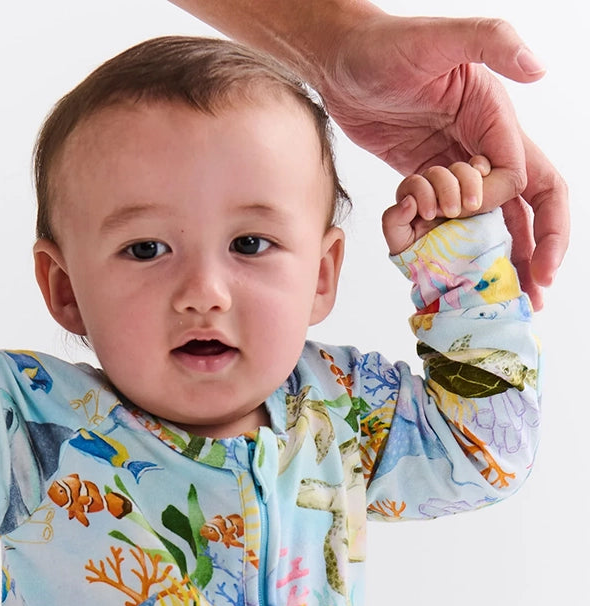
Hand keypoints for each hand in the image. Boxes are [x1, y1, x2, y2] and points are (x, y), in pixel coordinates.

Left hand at [322, 9, 567, 306]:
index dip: (528, 220)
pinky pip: (440, 219)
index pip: (522, 181)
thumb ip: (494, 42)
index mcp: (494, 119)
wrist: (337, 59)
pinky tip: (440, 268)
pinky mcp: (422, 174)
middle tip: (534, 295)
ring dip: (495, 258)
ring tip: (504, 298)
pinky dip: (441, 243)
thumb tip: (539, 66)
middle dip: (533, 251)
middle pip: (521, 206)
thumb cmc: (386, 43)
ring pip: (484, 220)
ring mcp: (451, 162)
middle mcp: (480, 143)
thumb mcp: (443, 37)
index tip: (523, 256)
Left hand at [382, 156, 490, 254]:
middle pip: (437, 173)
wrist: (455, 268)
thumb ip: (393, 222)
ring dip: (466, 182)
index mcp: (414, 199)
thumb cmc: (426, 257)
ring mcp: (458, 189)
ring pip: (459, 169)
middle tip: (452, 213)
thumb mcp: (402, 244)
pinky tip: (484, 173)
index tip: (430, 215)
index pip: (415, 183)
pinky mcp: (478, 190)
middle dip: (445, 190)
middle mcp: (435, 190)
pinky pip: (480, 166)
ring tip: (472, 206)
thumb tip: (407, 200)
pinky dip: (481, 166)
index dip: (422, 194)